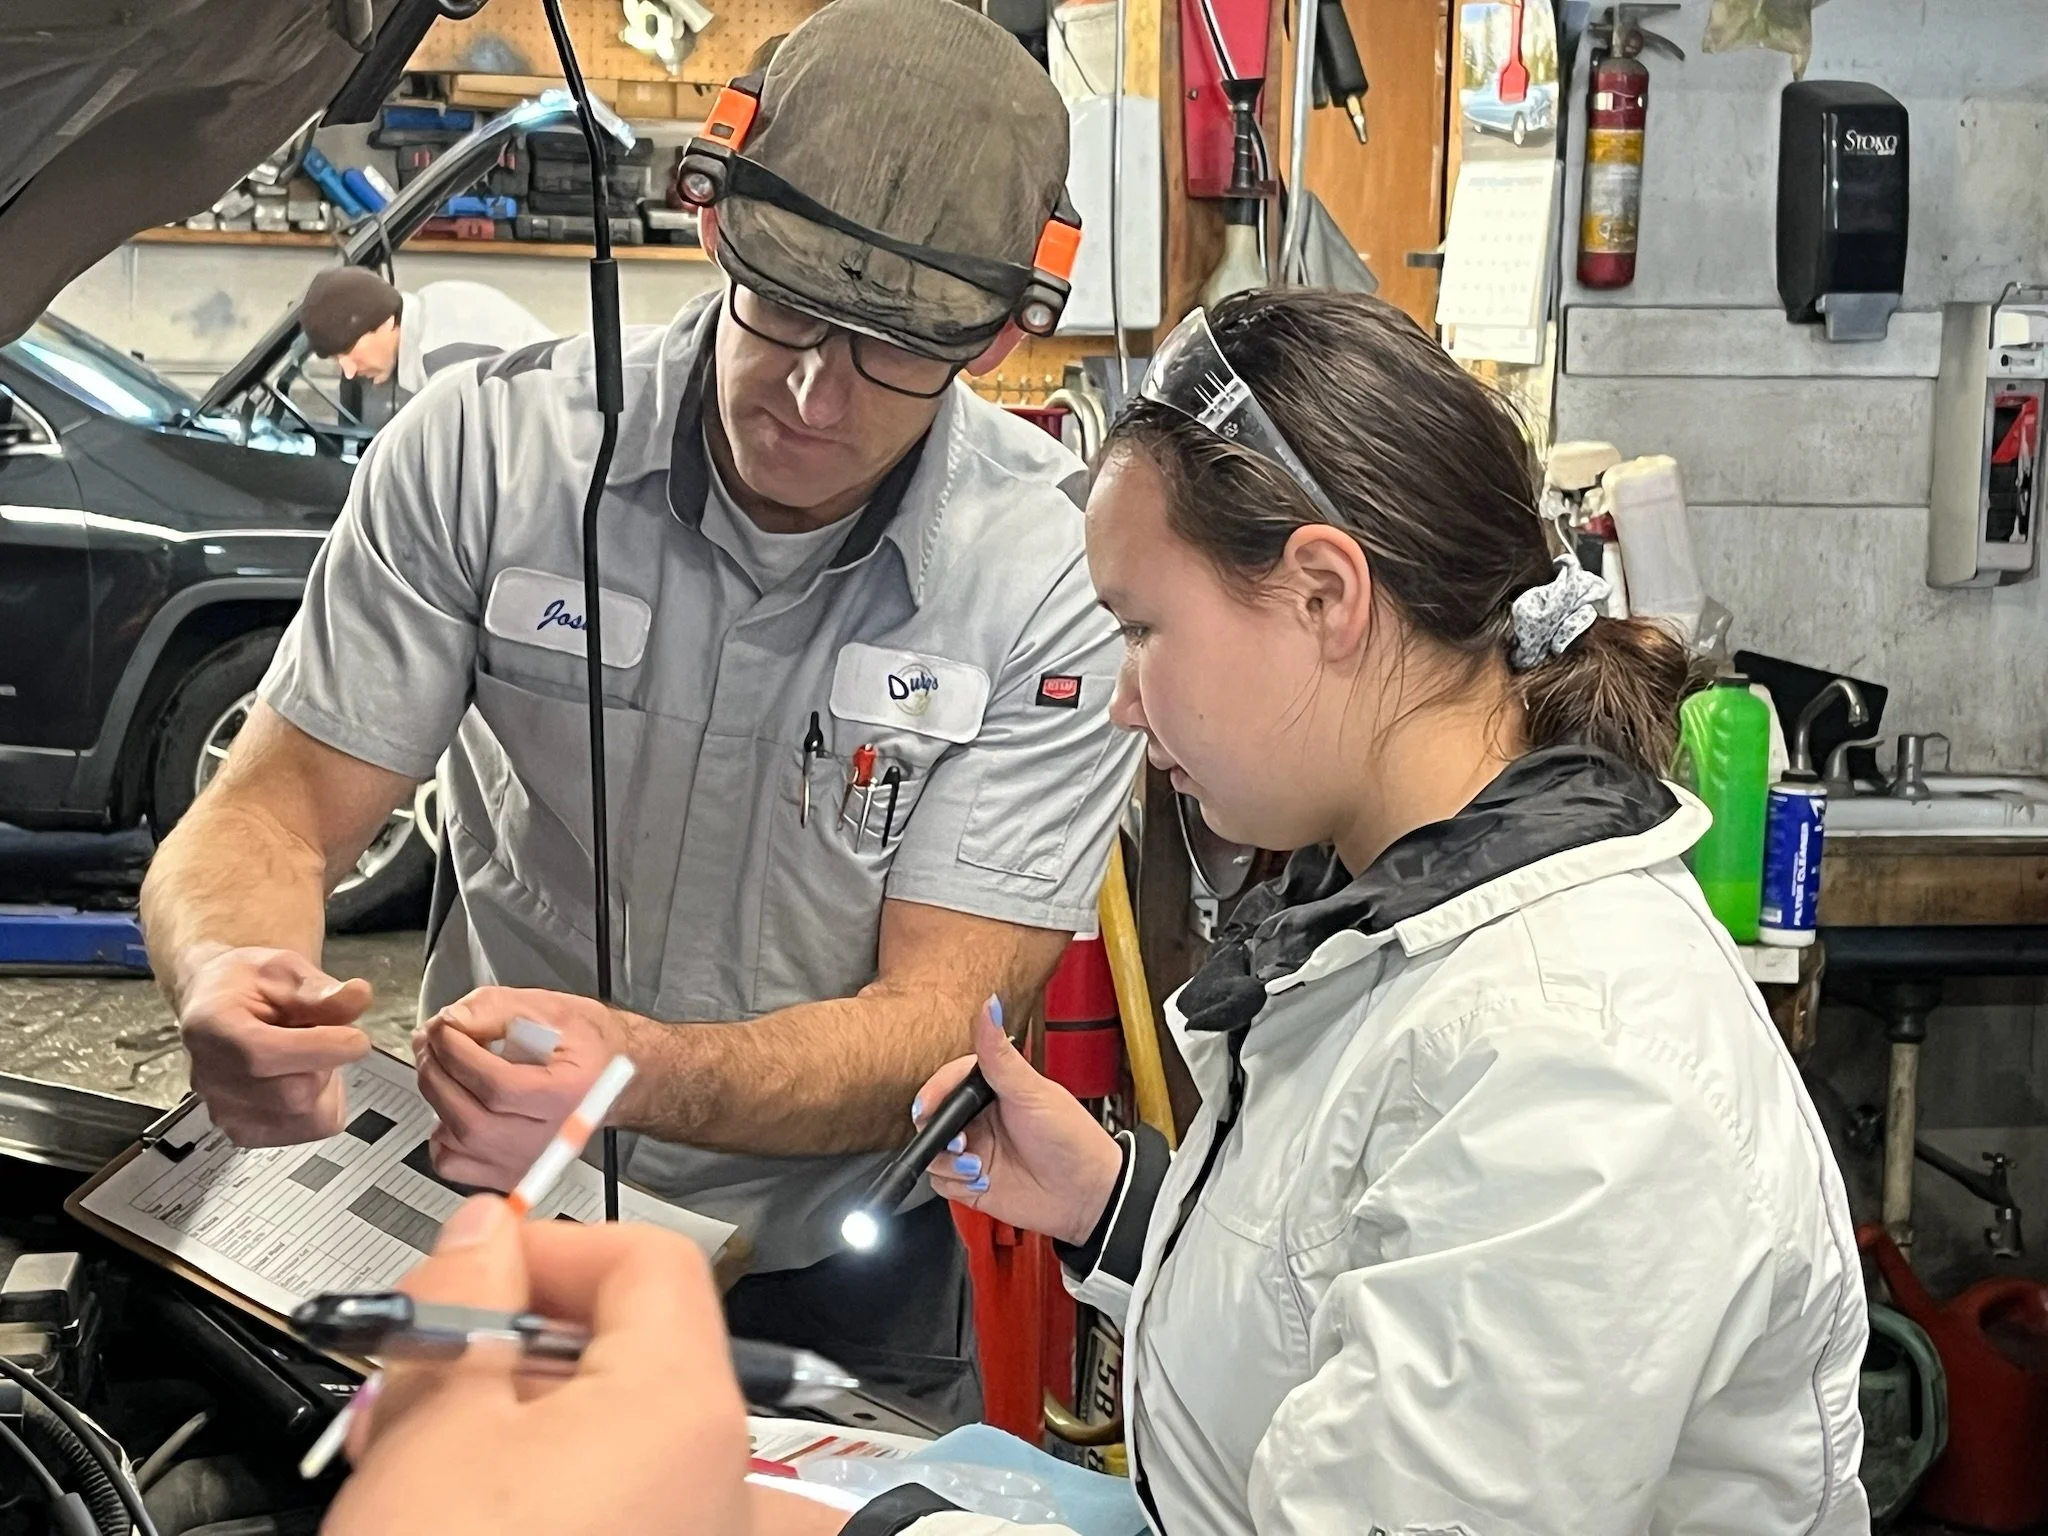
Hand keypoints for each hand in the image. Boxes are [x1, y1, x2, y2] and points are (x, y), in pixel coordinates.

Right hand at [178, 945, 373, 1144]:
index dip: (322, 1049)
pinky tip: (301, 1077)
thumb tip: (358, 995)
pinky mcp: (244, 1131)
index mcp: (213, 1027)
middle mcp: (210, 1077)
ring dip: (326, 1086)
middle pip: (294, 1094)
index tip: (358, 1038)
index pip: (265, 1055)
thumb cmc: (249, 984)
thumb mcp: (285, 969)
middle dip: (328, 1064)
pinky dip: (320, 1106)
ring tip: (308, 1057)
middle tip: (327, 1037)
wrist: (222, 1005)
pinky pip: (307, 1129)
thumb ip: (321, 989)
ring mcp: (225, 1111)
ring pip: (308, 1117)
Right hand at [325, 1197, 750, 1535]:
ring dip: (531, 1420)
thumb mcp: (428, 1433)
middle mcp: (727, 1474)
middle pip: (638, 1345)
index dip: (550, 1250)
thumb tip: (485, 1234)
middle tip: (425, 1374)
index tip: (472, 1273)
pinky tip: (484, 1507)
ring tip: (426, 1459)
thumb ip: (463, 1305)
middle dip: (521, 1344)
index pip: (649, 1257)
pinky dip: (569, 1483)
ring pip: (626, 1431)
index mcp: (684, 1408)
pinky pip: (636, 1497)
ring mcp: (711, 1530)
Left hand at [413, 987, 636, 1189]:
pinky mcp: (512, 1173)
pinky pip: (455, 1164)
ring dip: (435, 1098)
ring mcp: (531, 1161)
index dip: (459, 1054)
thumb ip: (499, 1010)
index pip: (498, 1086)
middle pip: (471, 1119)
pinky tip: (455, 1105)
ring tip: (440, 1066)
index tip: (442, 1029)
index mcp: (571, 1093)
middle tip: (431, 1043)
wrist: (616, 1080)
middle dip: (438, 1073)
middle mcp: (554, 1137)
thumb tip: (452, 1023)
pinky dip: (441, 1134)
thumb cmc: (590, 1046)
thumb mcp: (553, 1009)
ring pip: (457, 1142)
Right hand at [917, 1000, 1123, 1246]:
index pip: (948, 1083)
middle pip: (934, 1119)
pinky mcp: (972, 1183)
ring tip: (977, 1167)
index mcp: (993, 1090)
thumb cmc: (1071, 1138)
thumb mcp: (1033, 1092)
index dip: (934, 1093)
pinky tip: (982, 1182)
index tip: (929, 1106)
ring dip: (948, 1162)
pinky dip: (955, 1183)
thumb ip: (1001, 1055)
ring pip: (933, 1153)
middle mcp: (980, 1119)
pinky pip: (941, 1182)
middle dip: (937, 1132)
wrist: (1087, 1194)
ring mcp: (975, 1151)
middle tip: (959, 1142)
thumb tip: (990, 1006)